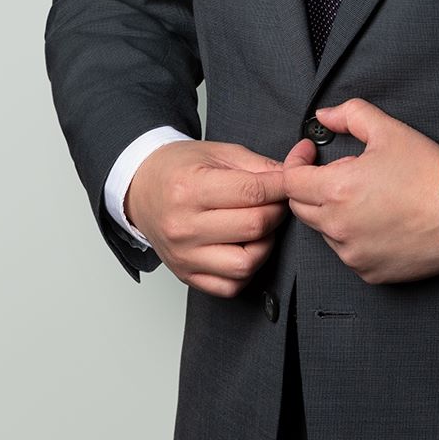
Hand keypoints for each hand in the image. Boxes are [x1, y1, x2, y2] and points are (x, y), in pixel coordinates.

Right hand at [126, 138, 299, 298]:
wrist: (141, 189)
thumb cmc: (178, 169)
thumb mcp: (217, 153)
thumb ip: (259, 164)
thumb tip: (297, 169)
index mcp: (189, 188)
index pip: (252, 192)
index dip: (282, 185)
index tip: (292, 181)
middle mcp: (183, 225)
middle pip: (253, 227)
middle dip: (277, 211)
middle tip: (276, 201)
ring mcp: (184, 255)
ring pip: (246, 263)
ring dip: (264, 244)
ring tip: (259, 226)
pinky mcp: (186, 275)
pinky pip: (230, 286)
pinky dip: (246, 270)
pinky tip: (243, 248)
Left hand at [283, 98, 438, 284]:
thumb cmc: (428, 174)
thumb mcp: (389, 130)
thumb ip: (350, 114)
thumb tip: (324, 116)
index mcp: (337, 190)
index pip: (290, 180)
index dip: (296, 161)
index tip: (310, 153)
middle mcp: (338, 226)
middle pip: (300, 206)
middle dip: (310, 186)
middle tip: (339, 172)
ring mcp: (352, 253)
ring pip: (323, 230)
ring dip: (331, 212)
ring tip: (364, 196)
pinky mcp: (368, 272)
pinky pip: (346, 252)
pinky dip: (352, 236)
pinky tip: (377, 220)